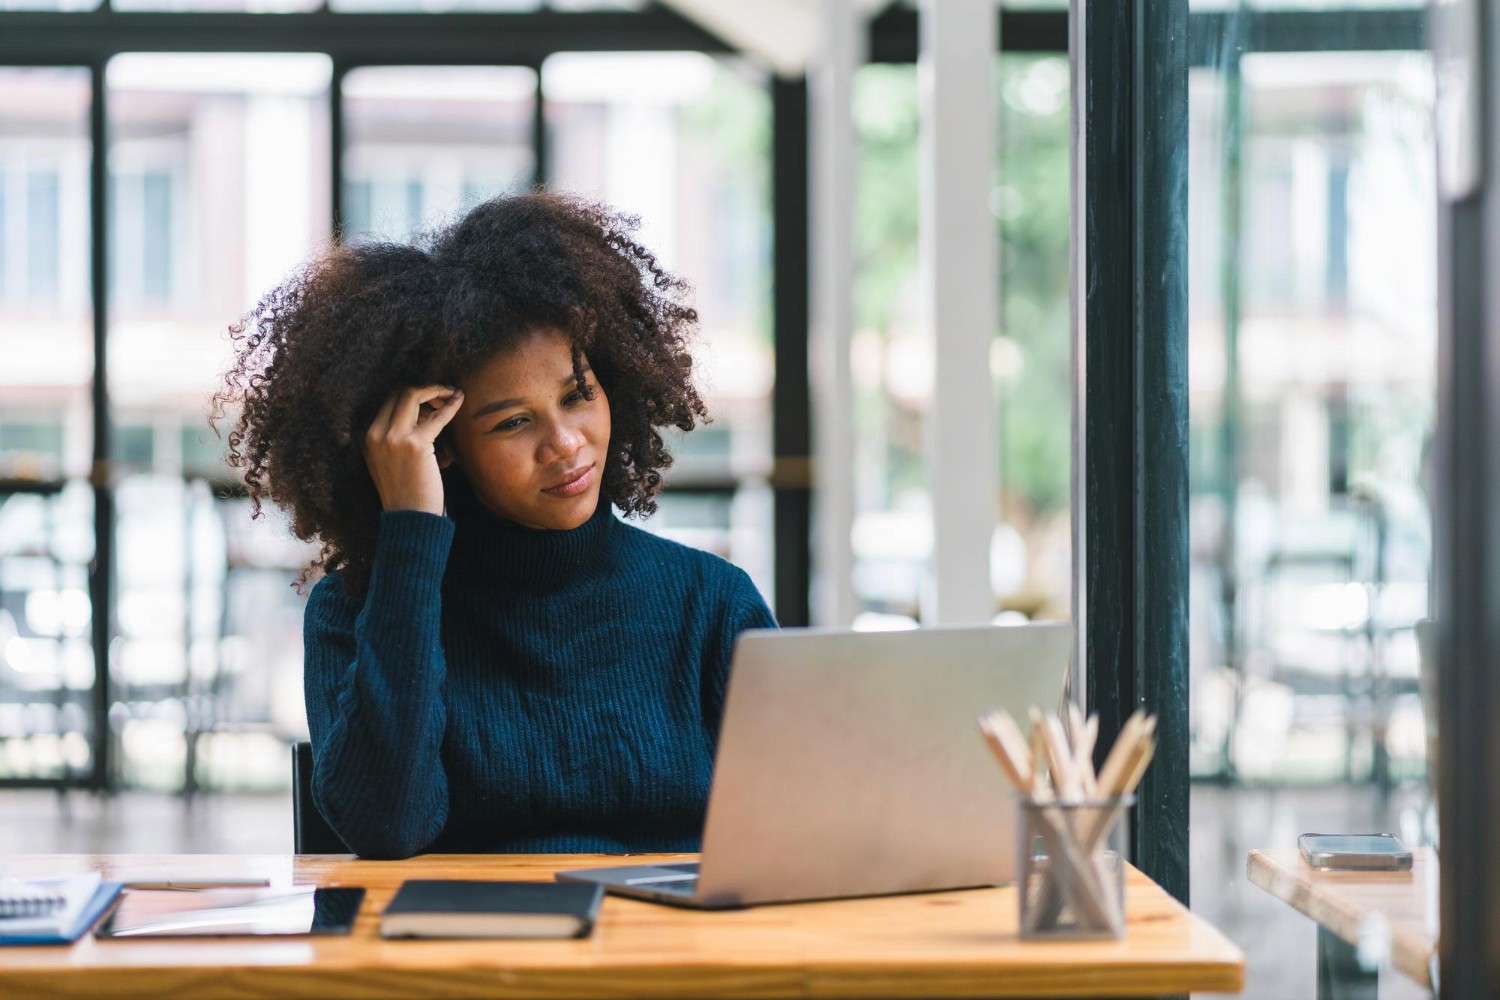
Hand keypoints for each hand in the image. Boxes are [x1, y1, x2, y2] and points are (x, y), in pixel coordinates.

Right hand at [363, 385, 463, 514]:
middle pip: (399, 393)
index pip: (388, 402)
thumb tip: (425, 410)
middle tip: (444, 393)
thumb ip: (400, 435)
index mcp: (367, 437)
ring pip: (413, 396)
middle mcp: (376, 434)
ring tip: (453, 395)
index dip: (412, 395)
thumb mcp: (391, 460)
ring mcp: (393, 438)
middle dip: (424, 389)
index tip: (431, 400)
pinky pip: (437, 416)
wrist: (410, 518)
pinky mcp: (415, 444)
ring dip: (436, 392)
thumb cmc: (407, 492)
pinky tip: (460, 399)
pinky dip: (450, 405)